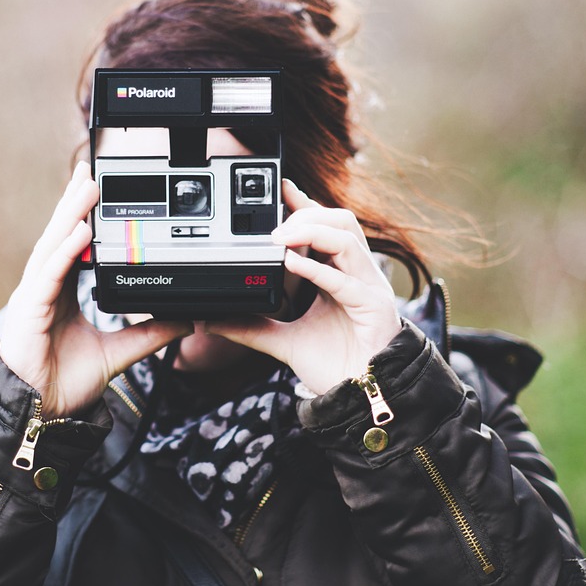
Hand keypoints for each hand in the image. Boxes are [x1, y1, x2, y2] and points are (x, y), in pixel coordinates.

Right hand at [0, 161, 191, 416]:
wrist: (38, 414)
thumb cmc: (63, 383)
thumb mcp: (118, 354)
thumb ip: (149, 335)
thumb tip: (185, 321)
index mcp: (63, 293)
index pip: (74, 245)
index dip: (84, 216)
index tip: (100, 190)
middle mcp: (47, 288)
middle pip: (61, 236)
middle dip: (75, 201)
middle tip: (91, 168)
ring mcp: (35, 296)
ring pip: (53, 246)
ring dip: (70, 214)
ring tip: (87, 186)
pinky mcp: (30, 310)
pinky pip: (49, 274)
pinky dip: (65, 251)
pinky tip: (80, 232)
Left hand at [206, 180, 402, 394]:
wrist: (363, 398)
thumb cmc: (334, 367)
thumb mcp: (283, 342)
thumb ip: (250, 328)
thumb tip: (211, 322)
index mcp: (340, 275)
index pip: (325, 227)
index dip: (305, 205)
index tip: (281, 188)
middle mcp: (357, 275)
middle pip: (340, 221)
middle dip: (306, 214)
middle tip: (272, 227)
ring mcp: (368, 288)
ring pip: (347, 238)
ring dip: (311, 232)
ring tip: (278, 238)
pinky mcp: (374, 307)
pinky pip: (347, 279)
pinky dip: (318, 268)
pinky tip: (292, 264)